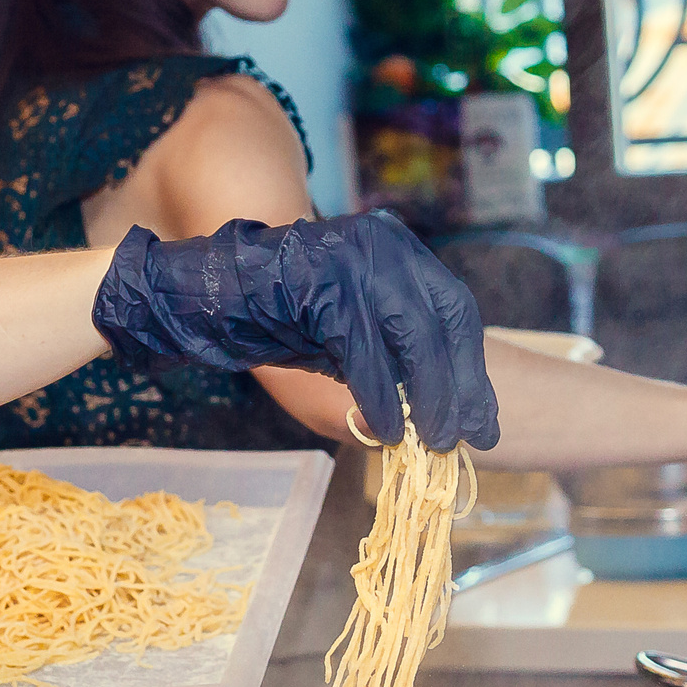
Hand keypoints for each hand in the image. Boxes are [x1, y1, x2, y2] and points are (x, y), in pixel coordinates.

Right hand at [92, 214, 499, 450]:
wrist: (205, 291)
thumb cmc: (275, 314)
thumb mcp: (346, 330)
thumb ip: (391, 353)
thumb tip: (439, 408)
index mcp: (396, 249)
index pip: (454, 309)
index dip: (471, 369)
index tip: (481, 421)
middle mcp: (383, 244)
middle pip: (444, 320)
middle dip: (459, 385)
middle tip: (464, 438)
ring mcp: (354, 258)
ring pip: (411, 336)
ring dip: (425, 397)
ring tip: (427, 442)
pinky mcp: (325, 283)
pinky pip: (363, 349)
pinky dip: (377, 395)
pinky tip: (382, 428)